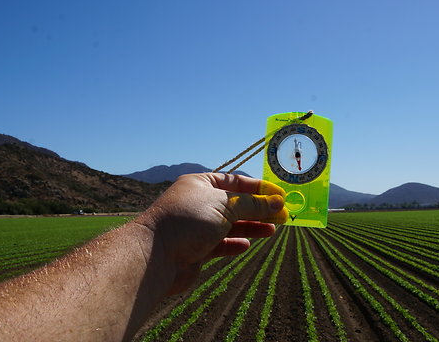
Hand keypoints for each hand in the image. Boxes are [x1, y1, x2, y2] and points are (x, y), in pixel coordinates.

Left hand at [135, 173, 287, 294]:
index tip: (280, 195)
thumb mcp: (225, 206)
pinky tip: (246, 245)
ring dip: (251, 227)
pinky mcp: (195, 249)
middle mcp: (198, 203)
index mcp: (200, 184)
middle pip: (235, 204)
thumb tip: (278, 201)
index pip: (235, 182)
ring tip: (272, 230)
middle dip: (259, 209)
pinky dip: (234, 243)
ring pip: (230, 225)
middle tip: (283, 215)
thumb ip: (253, 205)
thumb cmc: (188, 221)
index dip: (258, 188)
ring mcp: (196, 227)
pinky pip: (220, 244)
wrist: (155, 257)